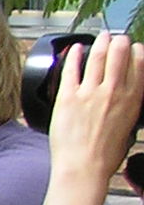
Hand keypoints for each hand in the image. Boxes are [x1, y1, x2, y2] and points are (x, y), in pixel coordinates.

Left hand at [49, 33, 143, 181]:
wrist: (83, 167)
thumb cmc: (105, 155)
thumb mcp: (129, 127)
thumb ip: (128, 107)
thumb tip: (126, 98)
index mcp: (132, 99)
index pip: (139, 63)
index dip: (137, 51)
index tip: (135, 47)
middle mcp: (113, 91)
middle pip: (119, 55)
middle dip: (119, 42)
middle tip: (117, 37)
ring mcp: (89, 92)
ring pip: (97, 57)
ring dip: (101, 43)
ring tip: (102, 36)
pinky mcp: (67, 97)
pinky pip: (72, 69)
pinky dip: (75, 55)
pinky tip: (76, 48)